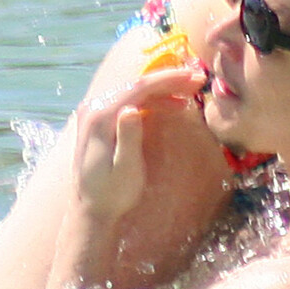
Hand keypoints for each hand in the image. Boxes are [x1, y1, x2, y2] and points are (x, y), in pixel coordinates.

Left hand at [68, 65, 202, 220]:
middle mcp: (94, 109)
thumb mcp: (124, 171)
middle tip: (198, 80)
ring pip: (134, 90)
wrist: (91, 210)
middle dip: (168, 80)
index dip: (167, 80)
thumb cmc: (112, 195)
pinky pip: (129, 100)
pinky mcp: (100, 119)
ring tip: (190, 91)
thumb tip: (131, 109)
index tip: (194, 78)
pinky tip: (173, 104)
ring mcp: (95, 112)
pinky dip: (152, 100)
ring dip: (162, 88)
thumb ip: (127, 139)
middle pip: (136, 84)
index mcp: (99, 118)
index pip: (138, 88)